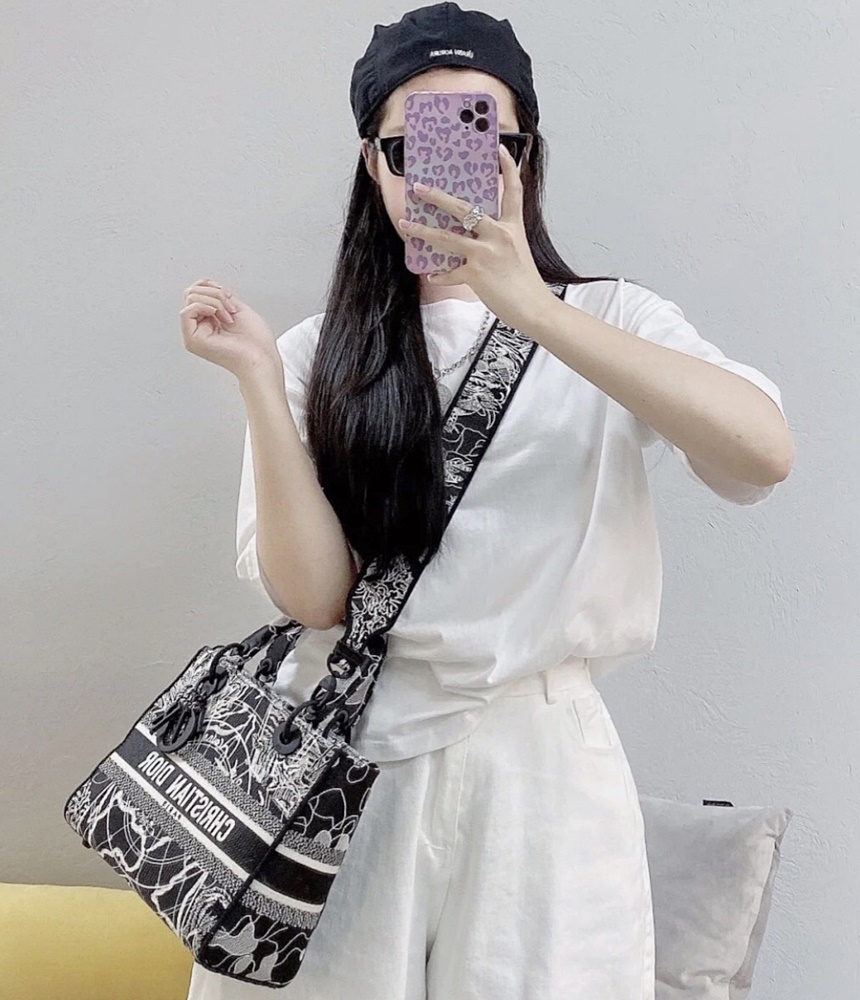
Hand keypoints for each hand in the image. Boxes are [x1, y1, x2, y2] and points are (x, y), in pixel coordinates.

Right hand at [180, 277, 280, 379]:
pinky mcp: (193, 340)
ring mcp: (195, 334)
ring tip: (229, 317)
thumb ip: (220, 297)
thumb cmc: (258, 343)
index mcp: (210, 320)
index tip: (230, 297)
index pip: (197, 291)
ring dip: (215, 301)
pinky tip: (219, 316)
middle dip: (216, 294)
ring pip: (191, 298)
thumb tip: (208, 286)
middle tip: (231, 309)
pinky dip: (205, 306)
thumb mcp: (239, 308)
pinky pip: (187, 312)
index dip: (213, 286)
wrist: (262, 359)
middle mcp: (200, 327)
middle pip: (192, 292)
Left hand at [396, 143, 555, 330]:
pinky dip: (441, 275)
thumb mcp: (518, 252)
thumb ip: (500, 239)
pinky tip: (433, 275)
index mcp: (512, 227)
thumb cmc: (526, 284)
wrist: (533, 308)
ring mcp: (486, 254)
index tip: (500, 150)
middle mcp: (499, 235)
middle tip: (419, 188)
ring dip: (423, 231)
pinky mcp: (476, 274)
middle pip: (465, 209)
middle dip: (438, 197)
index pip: (513, 191)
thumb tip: (477, 235)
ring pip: (448, 238)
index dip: (508, 168)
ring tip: (406, 224)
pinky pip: (451, 272)